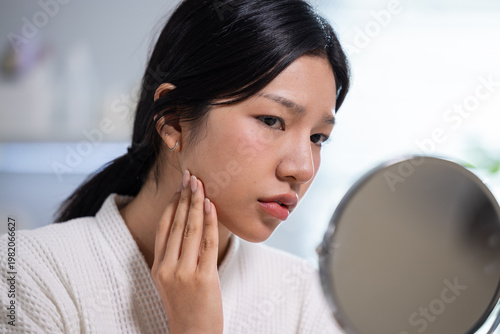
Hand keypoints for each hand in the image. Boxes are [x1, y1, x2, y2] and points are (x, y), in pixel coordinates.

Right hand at [151, 170, 222, 333]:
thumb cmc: (186, 307)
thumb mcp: (171, 281)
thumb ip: (175, 257)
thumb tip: (188, 227)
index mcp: (157, 266)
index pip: (163, 227)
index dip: (172, 204)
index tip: (180, 187)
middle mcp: (167, 267)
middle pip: (176, 224)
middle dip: (185, 197)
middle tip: (191, 176)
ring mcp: (183, 272)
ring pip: (190, 229)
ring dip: (196, 203)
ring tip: (201, 184)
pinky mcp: (203, 277)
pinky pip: (207, 243)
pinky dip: (209, 222)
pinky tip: (211, 206)